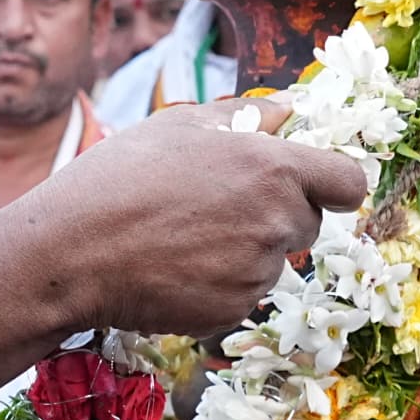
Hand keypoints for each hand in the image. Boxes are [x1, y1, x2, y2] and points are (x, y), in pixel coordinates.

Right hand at [7, 98, 371, 334]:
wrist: (71, 253)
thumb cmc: (119, 178)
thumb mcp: (179, 125)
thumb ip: (245, 116)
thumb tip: (287, 110)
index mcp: (273, 168)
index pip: (347, 183)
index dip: (333, 185)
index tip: (315, 187)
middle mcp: (276, 222)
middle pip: (309, 224)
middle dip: (278, 216)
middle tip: (219, 208)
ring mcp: (257, 272)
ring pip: (272, 261)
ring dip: (244, 252)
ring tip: (183, 238)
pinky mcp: (233, 309)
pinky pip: (242, 294)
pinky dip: (218, 285)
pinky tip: (174, 269)